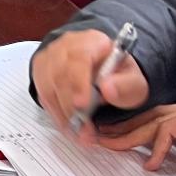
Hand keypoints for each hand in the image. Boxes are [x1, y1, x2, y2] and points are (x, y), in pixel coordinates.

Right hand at [31, 29, 152, 136]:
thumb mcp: (134, 81)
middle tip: (86, 132)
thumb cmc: (118, 76)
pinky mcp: (41, 72)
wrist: (104, 72)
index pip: (79, 58)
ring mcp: (50, 57)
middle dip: (71, 107)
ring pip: (48, 86)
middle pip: (59, 74)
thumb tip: (107, 89)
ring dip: (63, 114)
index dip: (78, 82)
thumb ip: (126, 86)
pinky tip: (69, 126)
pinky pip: (43, 95)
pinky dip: (55, 113)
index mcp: (91, 41)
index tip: (82, 106)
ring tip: (80, 134)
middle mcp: (65, 45)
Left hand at [98, 101, 175, 167]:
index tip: (113, 134)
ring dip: (132, 135)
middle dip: (125, 127)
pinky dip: (158, 148)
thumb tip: (153, 159)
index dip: (134, 125)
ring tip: (112, 145)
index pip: (160, 117)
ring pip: (157, 121)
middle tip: (102, 137)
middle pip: (153, 116)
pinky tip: (151, 163)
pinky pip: (171, 131)